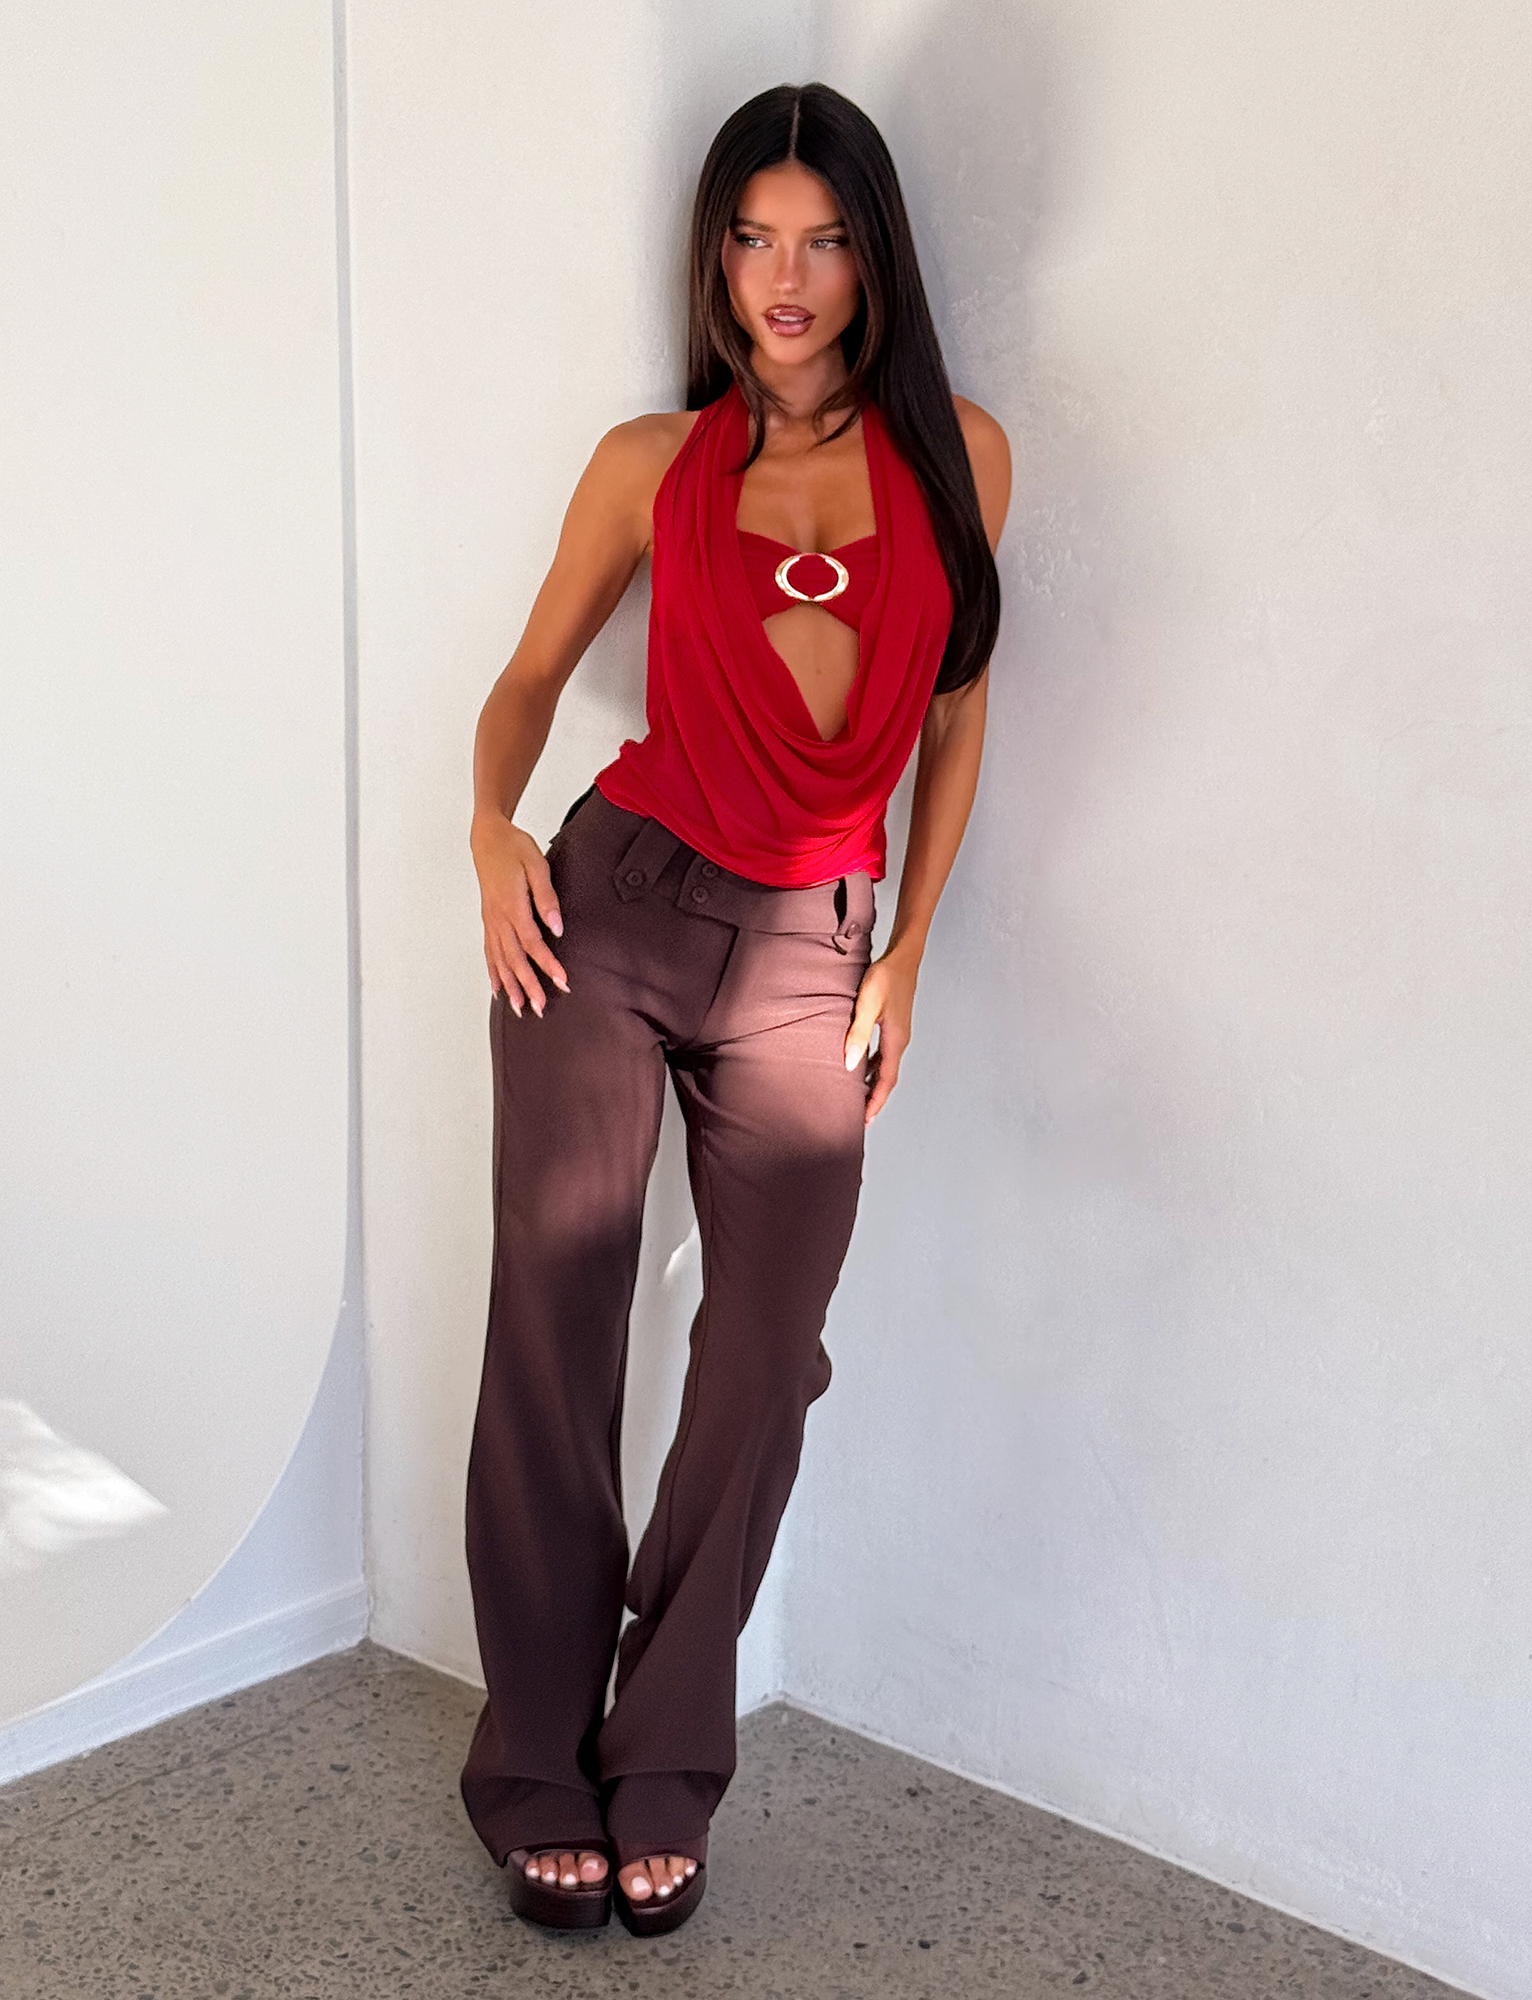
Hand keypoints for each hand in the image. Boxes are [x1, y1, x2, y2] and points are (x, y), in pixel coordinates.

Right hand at [471, 814, 569, 1016]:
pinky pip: (489, 952)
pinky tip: (498, 990)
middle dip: (529, 985)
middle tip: (541, 1008)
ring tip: (520, 1009)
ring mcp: (491, 921)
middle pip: (515, 959)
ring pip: (500, 960)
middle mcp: (499, 918)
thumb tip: (557, 927)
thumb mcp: (537, 865)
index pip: (533, 943)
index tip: (563, 982)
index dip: (548, 965)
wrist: (487, 838)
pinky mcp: (488, 921)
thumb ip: (547, 898)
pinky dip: (493, 973)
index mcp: (513, 905)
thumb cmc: (514, 848)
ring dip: (511, 986)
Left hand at [843, 946, 918, 1126]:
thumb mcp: (867, 1004)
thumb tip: (850, 1064)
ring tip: (858, 1096)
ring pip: (886, 1067)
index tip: (864, 1120)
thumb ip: (858, 1033)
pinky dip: (873, 1066)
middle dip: (875, 1098)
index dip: (875, 1102)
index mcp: (895, 1041)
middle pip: (888, 1078)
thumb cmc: (885, 978)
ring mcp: (898, 1034)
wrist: (902, 957)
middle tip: (859, 1116)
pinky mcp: (894, 1025)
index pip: (886, 1080)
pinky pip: (884, 1054)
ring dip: (873, 1083)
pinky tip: (861, 1066)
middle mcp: (900, 1041)